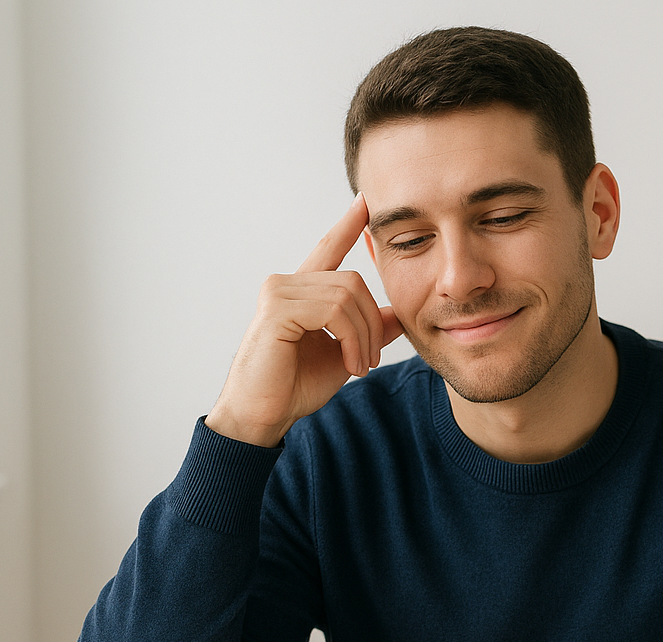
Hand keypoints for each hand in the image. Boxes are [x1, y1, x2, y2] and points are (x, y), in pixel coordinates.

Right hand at [205, 193, 404, 446]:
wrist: (264, 416)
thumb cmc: (294, 387)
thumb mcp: (344, 356)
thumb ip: (368, 332)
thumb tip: (399, 314)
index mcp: (301, 292)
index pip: (327, 249)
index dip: (347, 226)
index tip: (365, 203)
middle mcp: (286, 284)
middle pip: (354, 282)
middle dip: (373, 323)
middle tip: (371, 361)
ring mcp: (278, 292)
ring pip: (347, 296)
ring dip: (364, 336)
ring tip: (360, 367)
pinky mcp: (276, 309)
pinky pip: (333, 311)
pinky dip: (351, 339)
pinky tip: (350, 364)